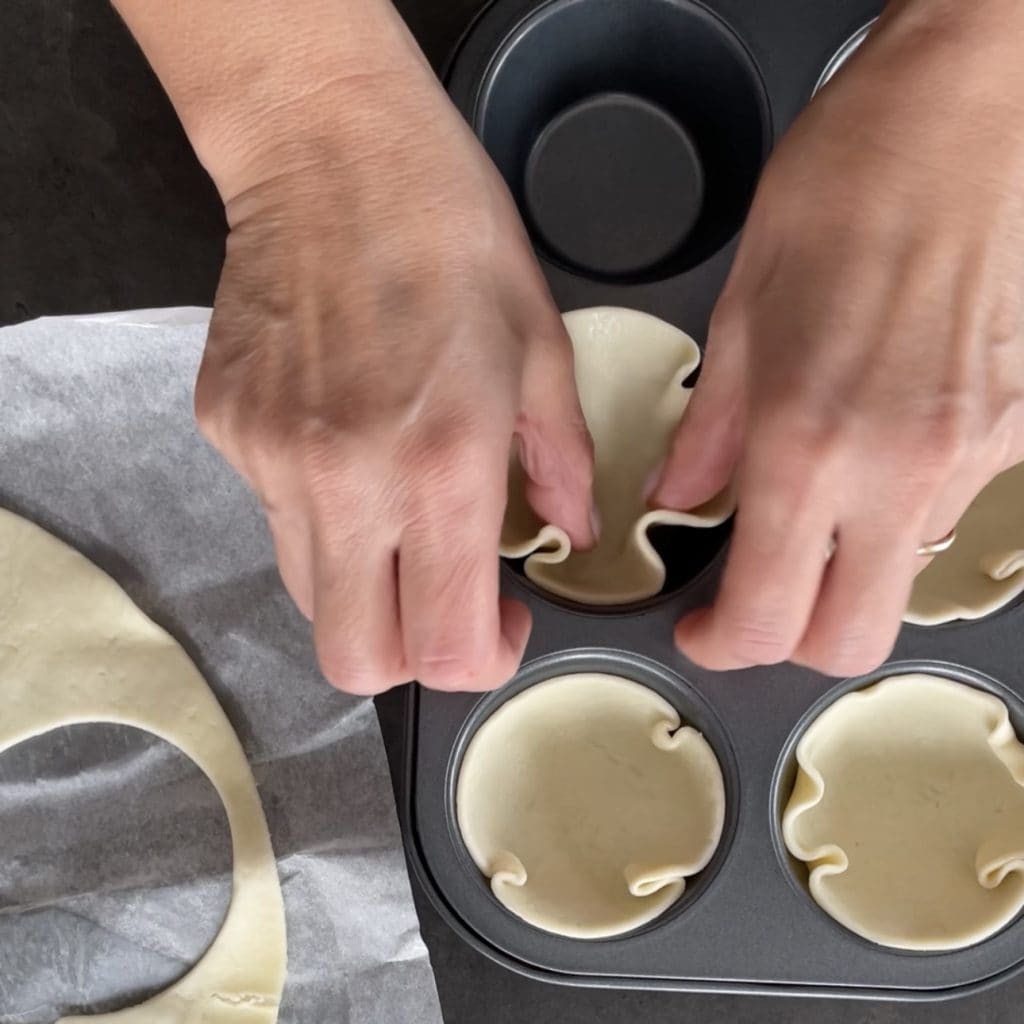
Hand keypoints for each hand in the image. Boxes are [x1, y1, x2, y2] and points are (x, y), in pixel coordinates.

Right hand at [194, 66, 593, 694]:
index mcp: (443, 464)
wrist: (333, 151)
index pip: (444, 647)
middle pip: (354, 660)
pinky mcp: (224, 432)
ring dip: (365, 583)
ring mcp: (271, 460)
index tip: (503, 624)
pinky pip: (275, 517)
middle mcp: (346, 482)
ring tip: (400, 509)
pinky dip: (319, 511)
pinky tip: (348, 443)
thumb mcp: (542, 347)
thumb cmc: (451, 232)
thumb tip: (570, 535)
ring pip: (309, 597)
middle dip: (409, 655)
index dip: (482, 662)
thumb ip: (562, 463)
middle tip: (447, 600)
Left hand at [653, 0, 1023, 675]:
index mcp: (805, 441)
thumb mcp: (741, 308)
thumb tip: (683, 493)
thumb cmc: (851, 182)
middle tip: (754, 596)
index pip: (764, 615)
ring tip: (811, 500)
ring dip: (845, 570)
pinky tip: (873, 447)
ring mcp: (966, 459)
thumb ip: (710, 428)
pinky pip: (946, 513)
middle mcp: (894, 471)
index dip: (723, 643)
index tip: (704, 627)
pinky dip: (897, 510)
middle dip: (792, 638)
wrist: (969, 113)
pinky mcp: (1011, 434)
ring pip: (899, 582)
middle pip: (848, 640)